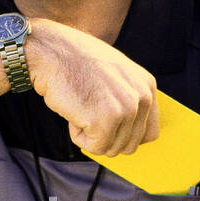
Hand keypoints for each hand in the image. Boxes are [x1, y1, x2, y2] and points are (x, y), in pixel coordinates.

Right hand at [27, 19, 160, 155]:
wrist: (50, 51)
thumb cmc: (76, 62)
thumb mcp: (115, 74)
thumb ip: (129, 99)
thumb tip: (130, 136)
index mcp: (147, 86)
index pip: (149, 133)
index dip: (125, 135)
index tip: (107, 124)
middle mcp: (142, 97)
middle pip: (130, 146)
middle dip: (106, 136)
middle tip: (89, 109)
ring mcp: (125, 109)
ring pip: (112, 149)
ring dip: (91, 134)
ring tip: (82, 106)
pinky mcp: (104, 121)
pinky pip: (94, 148)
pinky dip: (78, 135)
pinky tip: (74, 110)